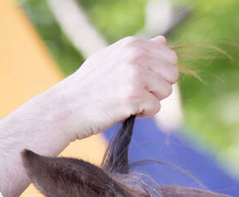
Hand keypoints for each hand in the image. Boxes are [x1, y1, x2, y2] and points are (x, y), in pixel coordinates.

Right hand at [53, 36, 178, 139]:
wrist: (67, 106)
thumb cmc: (90, 85)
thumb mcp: (113, 58)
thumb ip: (139, 51)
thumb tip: (163, 41)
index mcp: (132, 44)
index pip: (170, 58)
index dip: (160, 74)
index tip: (142, 80)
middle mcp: (136, 56)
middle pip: (172, 75)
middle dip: (158, 88)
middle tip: (134, 92)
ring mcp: (135, 75)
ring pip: (166, 92)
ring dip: (150, 101)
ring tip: (127, 100)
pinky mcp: (134, 96)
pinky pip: (156, 108)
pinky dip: (143, 114)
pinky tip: (124, 109)